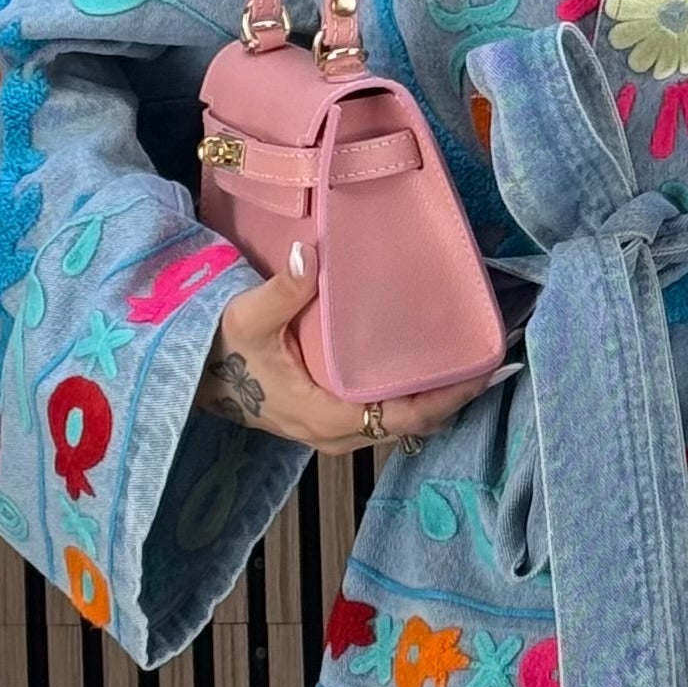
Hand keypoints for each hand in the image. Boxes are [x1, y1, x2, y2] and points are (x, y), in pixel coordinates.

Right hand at [194, 262, 492, 455]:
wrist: (196, 378)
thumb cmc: (222, 350)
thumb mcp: (246, 316)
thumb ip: (284, 289)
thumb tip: (313, 254)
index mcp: (326, 414)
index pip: (404, 416)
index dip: (449, 397)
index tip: (484, 370)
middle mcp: (338, 433)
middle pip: (413, 425)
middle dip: (454, 398)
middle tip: (492, 360)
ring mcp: (336, 432)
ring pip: (401, 425)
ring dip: (437, 400)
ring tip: (474, 364)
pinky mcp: (333, 422)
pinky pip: (386, 418)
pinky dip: (415, 399)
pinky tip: (434, 370)